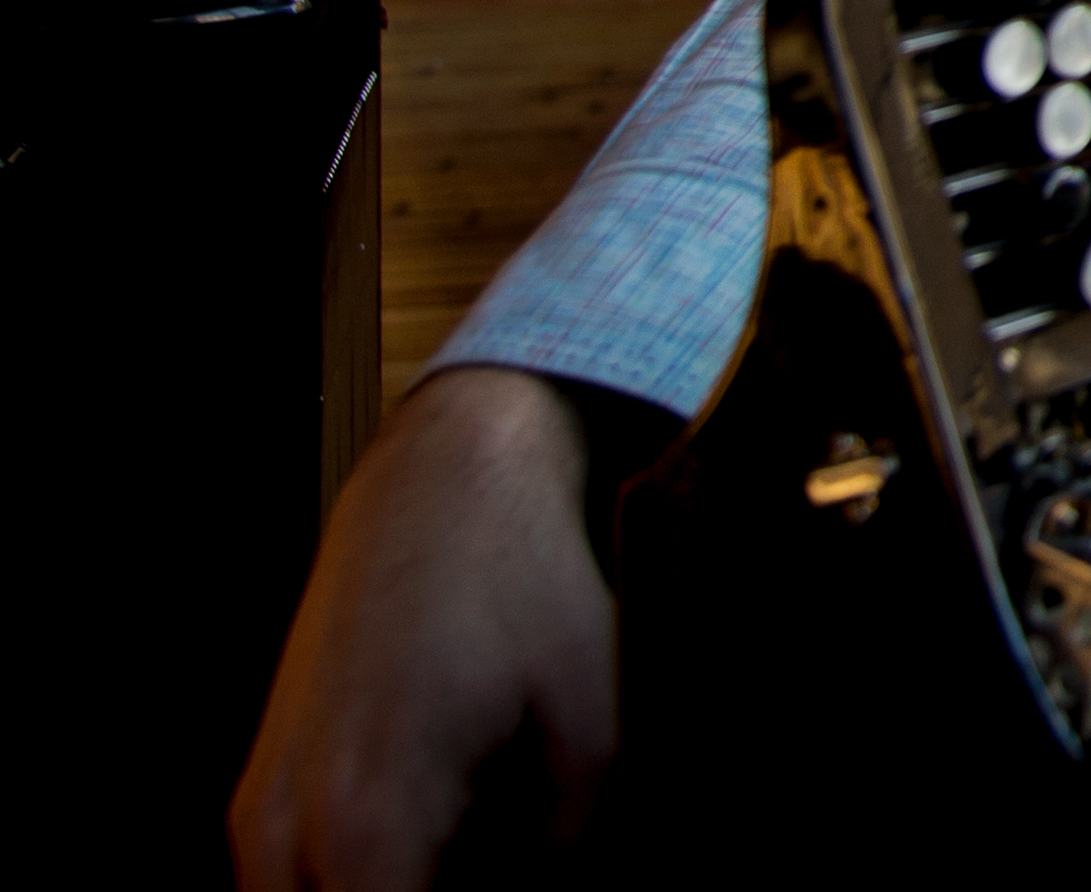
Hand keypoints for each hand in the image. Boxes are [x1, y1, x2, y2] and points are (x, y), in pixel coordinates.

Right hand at [233, 365, 615, 891]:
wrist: (439, 480)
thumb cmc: (517, 581)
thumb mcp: (591, 715)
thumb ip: (566, 841)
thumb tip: (555, 881)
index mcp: (371, 816)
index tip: (517, 878)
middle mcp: (288, 824)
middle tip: (494, 857)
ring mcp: (260, 806)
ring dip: (386, 888)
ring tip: (466, 845)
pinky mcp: (259, 787)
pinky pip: (287, 881)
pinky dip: (355, 878)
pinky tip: (435, 844)